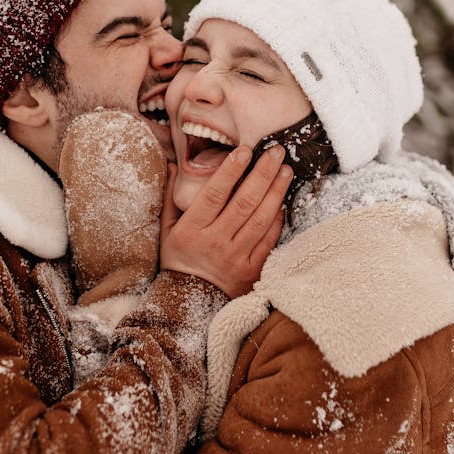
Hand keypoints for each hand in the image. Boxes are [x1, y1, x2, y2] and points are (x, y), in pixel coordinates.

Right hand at [160, 145, 291, 298]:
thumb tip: (172, 164)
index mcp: (193, 229)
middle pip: (244, 201)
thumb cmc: (178, 260)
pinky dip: (278, 219)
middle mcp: (216, 242)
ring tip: (286, 171)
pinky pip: (269, 240)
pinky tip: (283, 201)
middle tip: (276, 152)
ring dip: (276, 192)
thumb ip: (171, 197)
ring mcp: (236, 257)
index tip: (245, 150)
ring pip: (261, 218)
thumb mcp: (167, 230)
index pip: (215, 194)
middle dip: (263, 173)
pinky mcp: (252, 270)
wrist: (190, 303)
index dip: (231, 171)